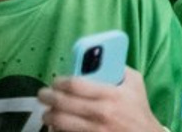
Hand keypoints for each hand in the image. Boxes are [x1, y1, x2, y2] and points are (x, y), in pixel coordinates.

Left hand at [40, 67, 163, 131]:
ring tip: (47, 112)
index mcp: (111, 94)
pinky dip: (57, 130)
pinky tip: (56, 126)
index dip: (61, 81)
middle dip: (48, 98)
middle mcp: (100, 113)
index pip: (77, 85)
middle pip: (63, 104)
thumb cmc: (138, 107)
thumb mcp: (134, 82)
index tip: (56, 80)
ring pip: (60, 123)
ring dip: (49, 116)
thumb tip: (98, 58)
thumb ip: (118, 68)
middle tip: (43, 94)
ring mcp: (93, 131)